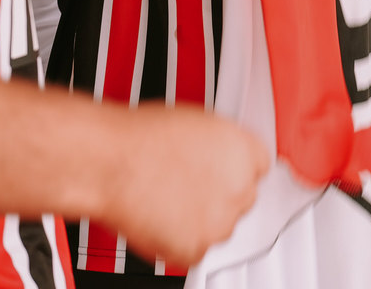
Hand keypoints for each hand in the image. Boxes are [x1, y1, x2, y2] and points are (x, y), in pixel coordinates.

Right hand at [105, 103, 268, 266]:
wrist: (111, 162)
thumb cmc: (141, 137)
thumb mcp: (196, 122)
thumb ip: (219, 144)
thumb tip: (217, 155)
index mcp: (246, 151)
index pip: (259, 166)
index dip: (233, 168)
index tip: (219, 172)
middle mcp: (241, 187)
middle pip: (241, 198)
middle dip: (218, 195)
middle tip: (187, 185)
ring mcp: (221, 221)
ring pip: (219, 226)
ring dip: (200, 219)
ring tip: (166, 198)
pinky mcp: (197, 249)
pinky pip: (193, 250)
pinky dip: (177, 241)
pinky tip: (159, 217)